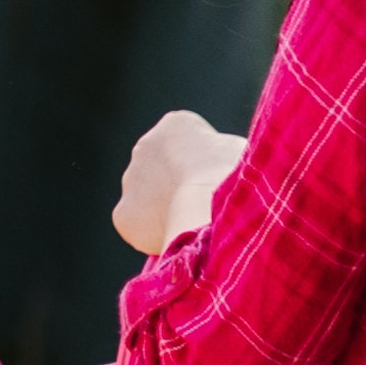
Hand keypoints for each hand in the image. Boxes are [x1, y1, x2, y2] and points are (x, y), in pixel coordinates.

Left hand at [113, 108, 246, 257]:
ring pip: (149, 199)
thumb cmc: (236, 179)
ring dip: (166, 211)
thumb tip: (231, 167)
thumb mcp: (241, 153)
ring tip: (193, 226)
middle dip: (179, 188)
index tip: (219, 186)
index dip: (207, 170)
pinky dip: (154, 235)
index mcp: (176, 125)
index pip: (188, 148)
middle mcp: (145, 146)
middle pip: (164, 171)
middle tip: (204, 209)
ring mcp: (131, 180)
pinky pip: (140, 226)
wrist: (207, 206)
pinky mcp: (124, 213)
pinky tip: (177, 240)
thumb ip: (226, 156)